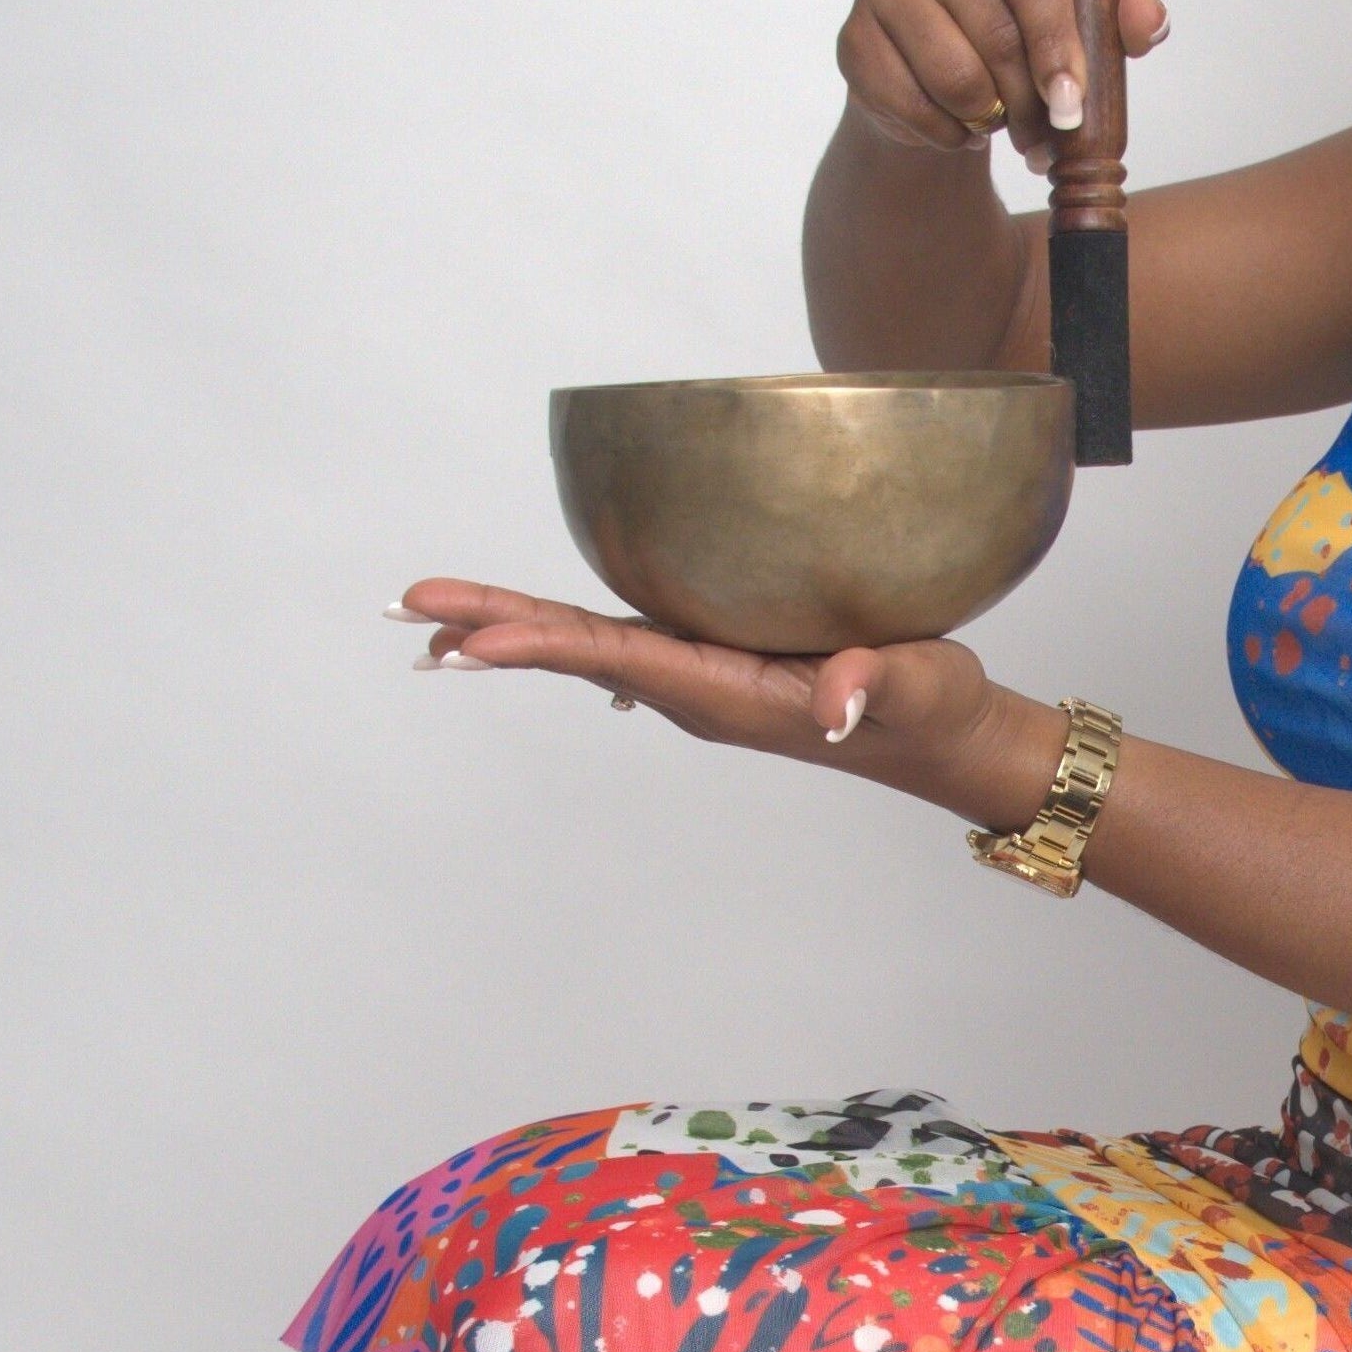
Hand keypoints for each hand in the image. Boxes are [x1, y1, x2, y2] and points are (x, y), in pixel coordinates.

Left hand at [391, 578, 1031, 816]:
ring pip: (589, 649)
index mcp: (729, 693)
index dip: (539, 642)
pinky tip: (526, 629)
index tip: (468, 638)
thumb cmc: (933, 710)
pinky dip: (561, 633)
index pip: (617, 657)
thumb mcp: (919, 687)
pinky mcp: (716, 664)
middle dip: (493, 630)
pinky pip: (621, 645)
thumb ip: (879, 684)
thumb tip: (838, 698)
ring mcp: (703, 680)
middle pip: (579, 653)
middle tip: (407, 609)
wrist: (945, 741)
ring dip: (513, 632)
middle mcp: (698, 690)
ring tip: (435, 618)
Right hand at [837, 0, 1167, 171]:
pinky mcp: (853, 37)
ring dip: (989, 118)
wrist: (937, 74)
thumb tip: (1150, 20)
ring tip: (1004, 126)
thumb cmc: (1015, 33)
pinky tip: (960, 126)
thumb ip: (1113, 16)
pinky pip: (911, 103)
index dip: (1055, 38)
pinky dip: (947, 132)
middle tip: (1046, 136)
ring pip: (951, 72)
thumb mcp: (1075, 20)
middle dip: (1029, 98)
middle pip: (993, 27)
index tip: (1073, 100)